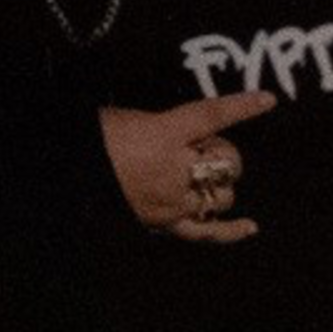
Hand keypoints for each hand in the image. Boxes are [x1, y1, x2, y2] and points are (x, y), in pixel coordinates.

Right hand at [103, 86, 274, 241]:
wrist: (66, 172)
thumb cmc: (93, 139)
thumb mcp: (128, 116)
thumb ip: (163, 124)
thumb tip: (182, 132)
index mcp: (163, 133)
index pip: (212, 115)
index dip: (242, 107)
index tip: (266, 100)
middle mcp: (174, 169)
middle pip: (225, 161)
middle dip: (221, 154)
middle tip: (199, 149)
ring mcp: (171, 199)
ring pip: (221, 195)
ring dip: (218, 183)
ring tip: (196, 175)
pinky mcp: (163, 222)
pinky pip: (205, 231)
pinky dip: (230, 231)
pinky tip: (250, 227)